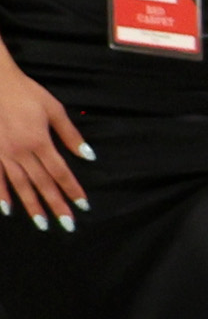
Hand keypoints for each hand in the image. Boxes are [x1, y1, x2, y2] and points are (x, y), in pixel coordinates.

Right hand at [0, 59, 88, 225]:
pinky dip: (1, 193)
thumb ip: (70, 134)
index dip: (73, 190)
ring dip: (32, 206)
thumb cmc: (25, 92)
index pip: (61, 172)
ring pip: (20, 185)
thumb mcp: (53, 109)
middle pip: (43, 184)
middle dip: (56, 205)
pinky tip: (7, 209)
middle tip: (68, 226)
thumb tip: (88, 156)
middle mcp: (21, 151)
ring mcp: (3, 152)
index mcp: (39, 141)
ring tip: (42, 224)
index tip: (83, 205)